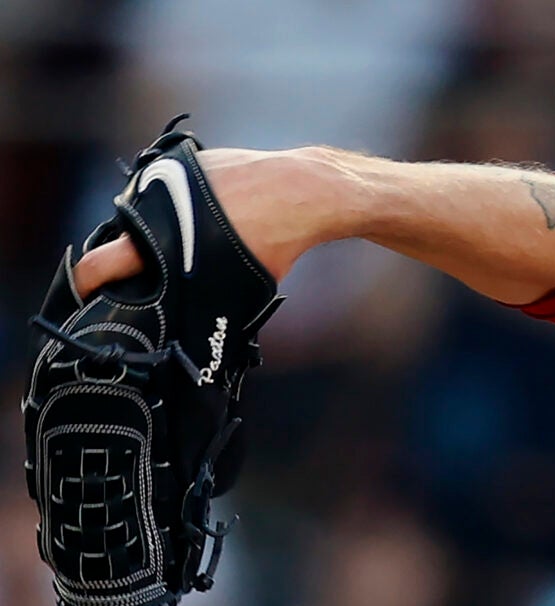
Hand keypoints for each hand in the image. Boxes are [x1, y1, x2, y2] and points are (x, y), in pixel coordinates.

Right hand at [71, 147, 352, 297]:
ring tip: (192, 236)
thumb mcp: (237, 284)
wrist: (296, 189)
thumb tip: (195, 325)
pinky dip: (179, 202)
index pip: (100, 262)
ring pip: (147, 209)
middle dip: (138, 252)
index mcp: (158, 238)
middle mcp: (150, 203)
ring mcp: (162, 176)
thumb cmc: (274, 242)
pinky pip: (167, 187)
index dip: (89, 281)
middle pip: (126, 234)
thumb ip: (204, 297)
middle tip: (158, 266)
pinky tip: (203, 211)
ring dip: (161, 225)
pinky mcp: (179, 160)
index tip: (86, 292)